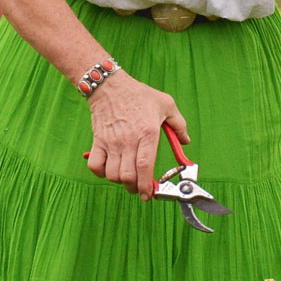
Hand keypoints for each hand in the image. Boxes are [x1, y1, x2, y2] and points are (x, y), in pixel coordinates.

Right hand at [85, 72, 188, 199]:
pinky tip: (108, 170)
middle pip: (128, 176)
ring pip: (112, 175)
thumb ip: (179, 125)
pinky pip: (94, 165)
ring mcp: (111, 142)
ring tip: (126, 177)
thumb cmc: (139, 94)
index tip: (149, 195)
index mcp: (147, 133)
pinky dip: (100, 173)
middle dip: (135, 188)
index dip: (147, 185)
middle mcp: (128, 141)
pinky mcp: (98, 141)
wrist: (109, 85)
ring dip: (120, 181)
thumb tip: (185, 142)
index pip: (146, 166)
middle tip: (140, 188)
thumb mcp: (166, 104)